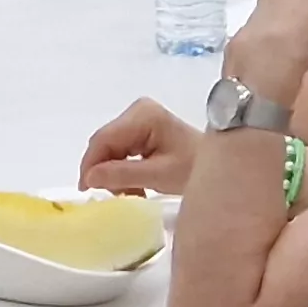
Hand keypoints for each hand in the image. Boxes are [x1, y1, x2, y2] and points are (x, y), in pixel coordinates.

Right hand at [81, 97, 203, 195]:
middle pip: (105, 143)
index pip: (105, 139)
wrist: (221, 166)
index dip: (91, 164)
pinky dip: (122, 170)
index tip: (86, 189)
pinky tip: (133, 187)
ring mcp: (139, 118)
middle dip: (103, 170)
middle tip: (108, 196)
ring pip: (110, 149)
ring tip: (125, 194)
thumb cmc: (194, 168)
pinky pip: (120, 151)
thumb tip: (90, 178)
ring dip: (113, 173)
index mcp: (143, 115)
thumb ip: (122, 175)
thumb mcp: (158, 175)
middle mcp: (138, 110)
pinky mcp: (141, 130)